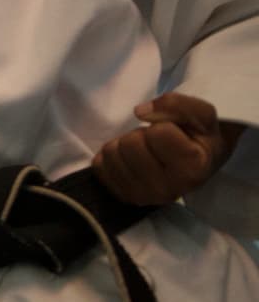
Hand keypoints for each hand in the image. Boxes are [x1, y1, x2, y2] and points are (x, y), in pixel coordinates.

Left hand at [93, 92, 241, 205]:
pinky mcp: (122, 196)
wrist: (194, 166)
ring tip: (144, 151)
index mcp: (192, 169)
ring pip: (111, 153)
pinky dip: (111, 156)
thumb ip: (177, 104)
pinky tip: (130, 160)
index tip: (174, 134)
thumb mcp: (202, 114)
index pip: (158, 132)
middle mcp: (167, 190)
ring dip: (124, 144)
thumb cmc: (198, 138)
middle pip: (130, 143)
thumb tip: (139, 112)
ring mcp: (142, 197)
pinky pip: (98, 166)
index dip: (163, 124)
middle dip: (140, 134)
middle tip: (155, 142)